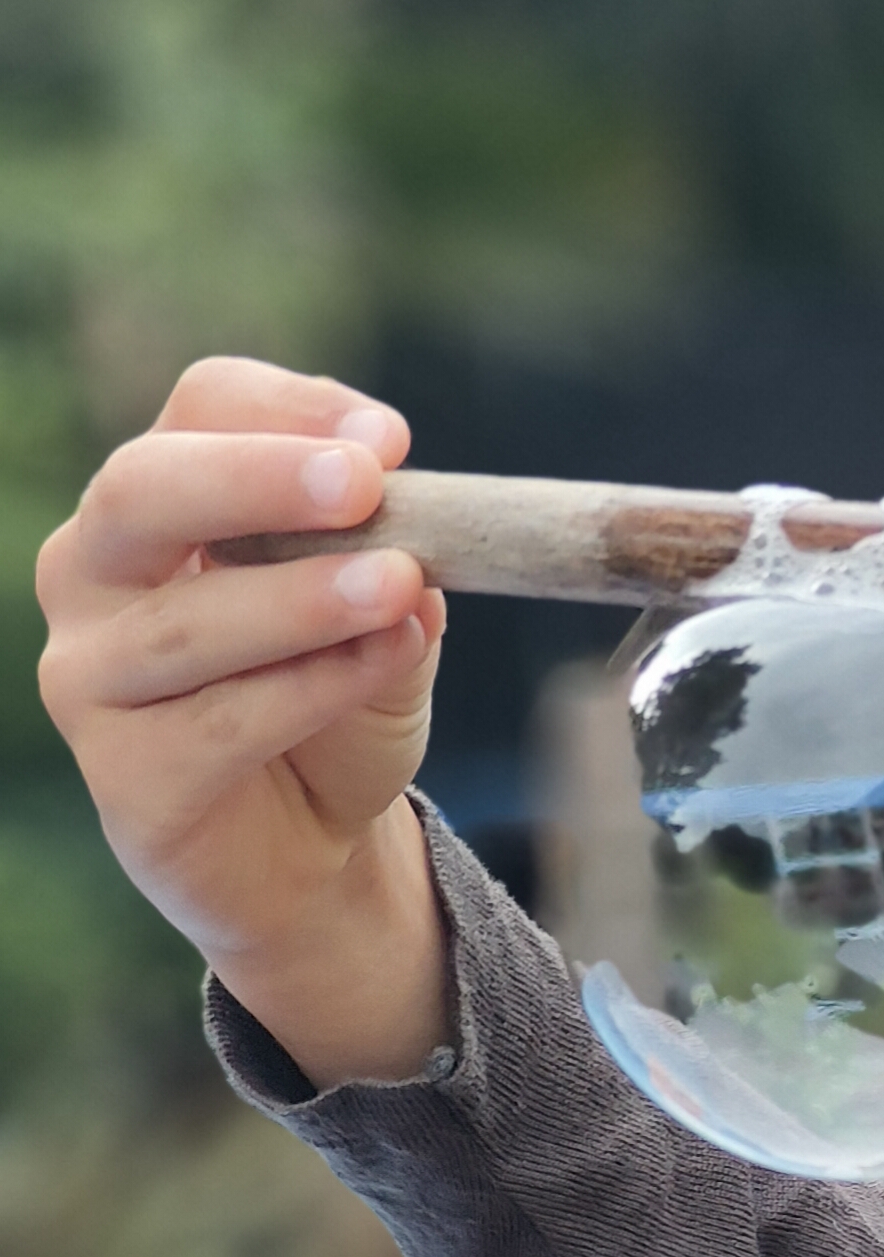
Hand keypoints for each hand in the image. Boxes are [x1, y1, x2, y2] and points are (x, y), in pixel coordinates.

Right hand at [36, 357, 452, 1084]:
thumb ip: (393, 569)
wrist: (317, 847)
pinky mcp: (123, 777)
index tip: (390, 441)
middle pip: (143, 490)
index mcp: (157, 500)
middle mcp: (93, 573)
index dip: (290, 410)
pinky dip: (309, 691)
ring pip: (185, 623)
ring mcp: (90, 675)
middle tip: (362, 483)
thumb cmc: (336, 704)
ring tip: (398, 587)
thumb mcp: (384, 618)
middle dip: (256, 478)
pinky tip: (378, 669)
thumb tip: (419, 538)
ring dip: (301, 599)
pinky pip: (216, 723)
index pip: (199, 410)